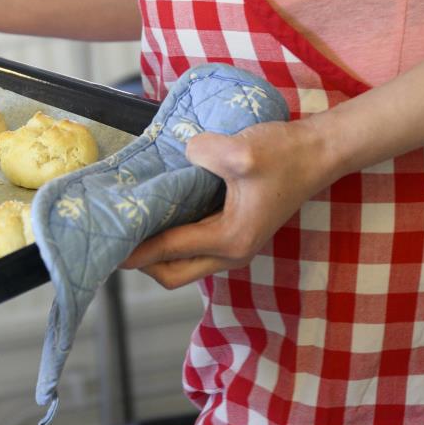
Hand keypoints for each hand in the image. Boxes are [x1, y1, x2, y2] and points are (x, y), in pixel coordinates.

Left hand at [121, 117, 336, 288]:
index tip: (105, 243)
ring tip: (130, 224)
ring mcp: (235, 244)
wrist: (318, 151)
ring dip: (157, 251)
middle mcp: (232, 252)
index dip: (133, 248)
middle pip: (172, 273)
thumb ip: (205, 153)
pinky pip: (194, 245)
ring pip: (183, 262)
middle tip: (114, 235)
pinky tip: (158, 211)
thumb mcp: (243, 151)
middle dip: (141, 261)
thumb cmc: (284, 154)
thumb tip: (183, 154)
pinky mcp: (236, 230)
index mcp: (230, 241)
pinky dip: (172, 238)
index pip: (168, 251)